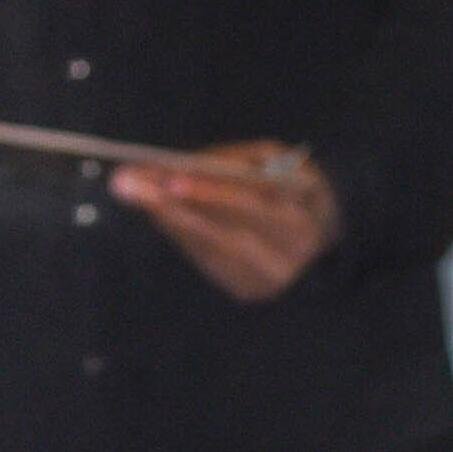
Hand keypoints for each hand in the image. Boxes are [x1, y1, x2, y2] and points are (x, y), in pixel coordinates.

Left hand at [111, 138, 340, 303]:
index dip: (210, 193)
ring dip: (164, 217)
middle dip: (170, 206)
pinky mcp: (243, 290)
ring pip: (204, 247)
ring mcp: (261, 281)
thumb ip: (240, 162)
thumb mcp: (283, 164)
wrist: (325, 241)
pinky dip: (177, 231)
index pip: (251, 207)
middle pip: (218, 233)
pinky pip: (203, 258)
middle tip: (127, 183)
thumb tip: (185, 166)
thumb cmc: (297, 190)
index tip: (169, 178)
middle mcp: (283, 261)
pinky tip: (154, 208)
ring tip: (129, 188)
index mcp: (302, 223)